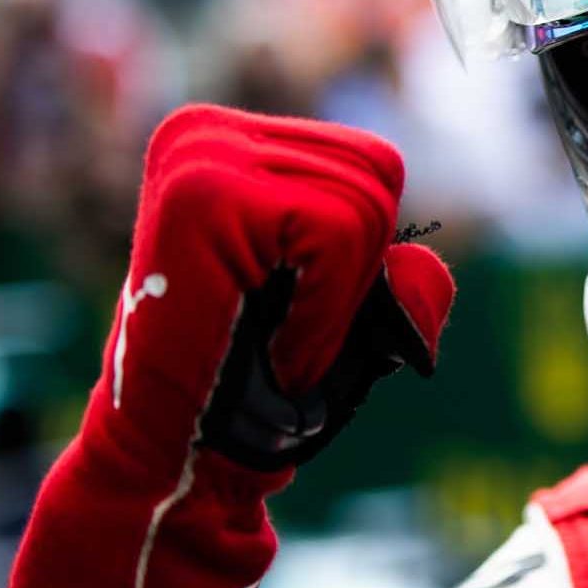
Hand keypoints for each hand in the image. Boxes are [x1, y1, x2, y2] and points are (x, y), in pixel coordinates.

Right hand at [105, 103, 454, 476]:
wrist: (167, 454)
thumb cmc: (254, 384)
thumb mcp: (344, 316)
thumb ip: (400, 281)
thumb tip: (420, 262)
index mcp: (233, 142)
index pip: (373, 165)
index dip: (364, 257)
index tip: (301, 310)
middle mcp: (207, 133)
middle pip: (375, 177)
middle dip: (355, 277)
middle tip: (289, 336)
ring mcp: (199, 156)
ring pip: (362, 208)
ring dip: (335, 304)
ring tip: (277, 343)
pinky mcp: (202, 196)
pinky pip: (336, 235)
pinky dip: (324, 312)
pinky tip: (274, 348)